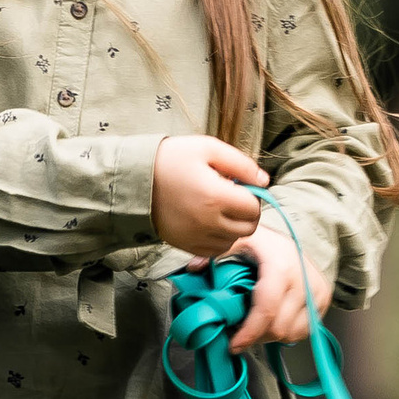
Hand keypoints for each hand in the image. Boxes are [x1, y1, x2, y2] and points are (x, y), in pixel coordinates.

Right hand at [151, 133, 267, 253]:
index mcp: (216, 196)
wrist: (134, 180)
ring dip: (234, 226)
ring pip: (234, 240)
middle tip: (232, 197)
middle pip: (248, 228)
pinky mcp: (186, 246)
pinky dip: (219, 238)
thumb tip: (264, 181)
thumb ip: (241, 164)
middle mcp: (208, 222)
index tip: (240, 186)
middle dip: (247, 212)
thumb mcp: (207, 148)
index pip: (254, 207)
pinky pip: (215, 250)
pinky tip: (209, 221)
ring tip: (218, 208)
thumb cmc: (170, 159)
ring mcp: (197, 237)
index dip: (252, 195)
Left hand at [226, 214, 332, 349]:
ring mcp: (317, 292)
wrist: (291, 238)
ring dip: (270, 335)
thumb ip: (215, 253)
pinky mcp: (323, 300)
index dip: (249, 332)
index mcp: (280, 267)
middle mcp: (303, 280)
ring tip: (256, 325)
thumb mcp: (238, 240)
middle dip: (256, 335)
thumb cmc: (262, 242)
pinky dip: (286, 331)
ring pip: (291, 333)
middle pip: (278, 327)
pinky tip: (273, 321)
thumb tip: (194, 267)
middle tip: (239, 332)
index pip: (266, 310)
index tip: (233, 345)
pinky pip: (304, 330)